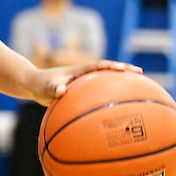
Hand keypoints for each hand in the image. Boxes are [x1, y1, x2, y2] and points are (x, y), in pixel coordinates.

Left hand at [27, 59, 141, 106]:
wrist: (34, 85)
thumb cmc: (39, 84)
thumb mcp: (44, 86)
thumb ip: (52, 88)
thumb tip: (61, 91)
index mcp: (78, 70)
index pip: (98, 66)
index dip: (111, 67)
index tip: (124, 69)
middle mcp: (84, 75)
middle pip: (108, 71)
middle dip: (123, 70)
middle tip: (141, 73)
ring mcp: (84, 83)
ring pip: (105, 82)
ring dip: (119, 84)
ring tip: (137, 90)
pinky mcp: (82, 92)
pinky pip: (98, 94)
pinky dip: (107, 98)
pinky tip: (115, 109)